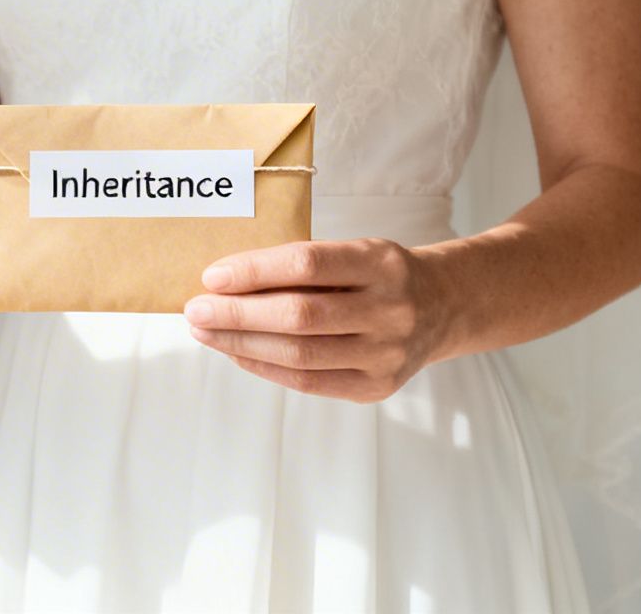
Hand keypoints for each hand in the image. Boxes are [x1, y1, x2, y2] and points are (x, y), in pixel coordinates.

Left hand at [182, 238, 456, 402]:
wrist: (444, 307)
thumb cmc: (380, 275)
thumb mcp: (356, 253)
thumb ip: (304, 267)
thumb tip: (225, 282)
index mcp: (380, 263)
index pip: (307, 264)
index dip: (255, 271)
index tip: (212, 276)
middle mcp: (389, 309)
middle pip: (299, 315)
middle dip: (238, 313)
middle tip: (196, 309)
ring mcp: (386, 353)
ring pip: (300, 354)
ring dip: (242, 343)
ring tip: (206, 332)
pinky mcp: (376, 387)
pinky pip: (309, 381)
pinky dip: (265, 366)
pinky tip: (237, 352)